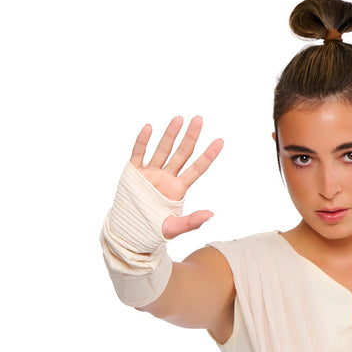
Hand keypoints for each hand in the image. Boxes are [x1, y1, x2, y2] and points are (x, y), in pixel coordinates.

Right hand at [129, 116, 223, 238]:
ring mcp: (151, 173)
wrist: (132, 232)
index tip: (220, 141)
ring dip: (170, 134)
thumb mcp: (174, 228)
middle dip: (190, 137)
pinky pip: (138, 153)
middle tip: (199, 119)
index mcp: (178, 189)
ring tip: (179, 118)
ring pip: (162, 150)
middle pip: (181, 154)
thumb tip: (211, 214)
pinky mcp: (134, 172)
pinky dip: (143, 141)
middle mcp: (166, 177)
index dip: (208, 156)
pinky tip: (149, 128)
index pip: (197, 169)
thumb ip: (192, 222)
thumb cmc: (155, 230)